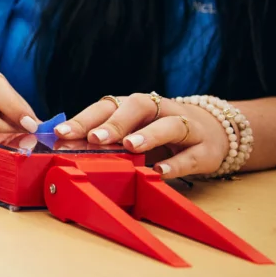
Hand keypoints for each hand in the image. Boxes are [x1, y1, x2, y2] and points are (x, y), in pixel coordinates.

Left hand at [55, 94, 228, 178]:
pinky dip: (176, 163)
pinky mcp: (204, 149)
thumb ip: (104, 138)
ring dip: (148, 135)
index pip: (107, 106)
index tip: (62, 133)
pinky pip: (191, 155)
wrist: (213, 132)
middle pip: (138, 107)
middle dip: (115, 123)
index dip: (84, 118)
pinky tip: (160, 171)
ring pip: (169, 125)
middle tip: (95, 138)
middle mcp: (160, 110)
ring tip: (129, 147)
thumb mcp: (133, 131)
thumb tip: (63, 147)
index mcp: (135, 106)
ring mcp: (186, 127)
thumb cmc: (159, 132)